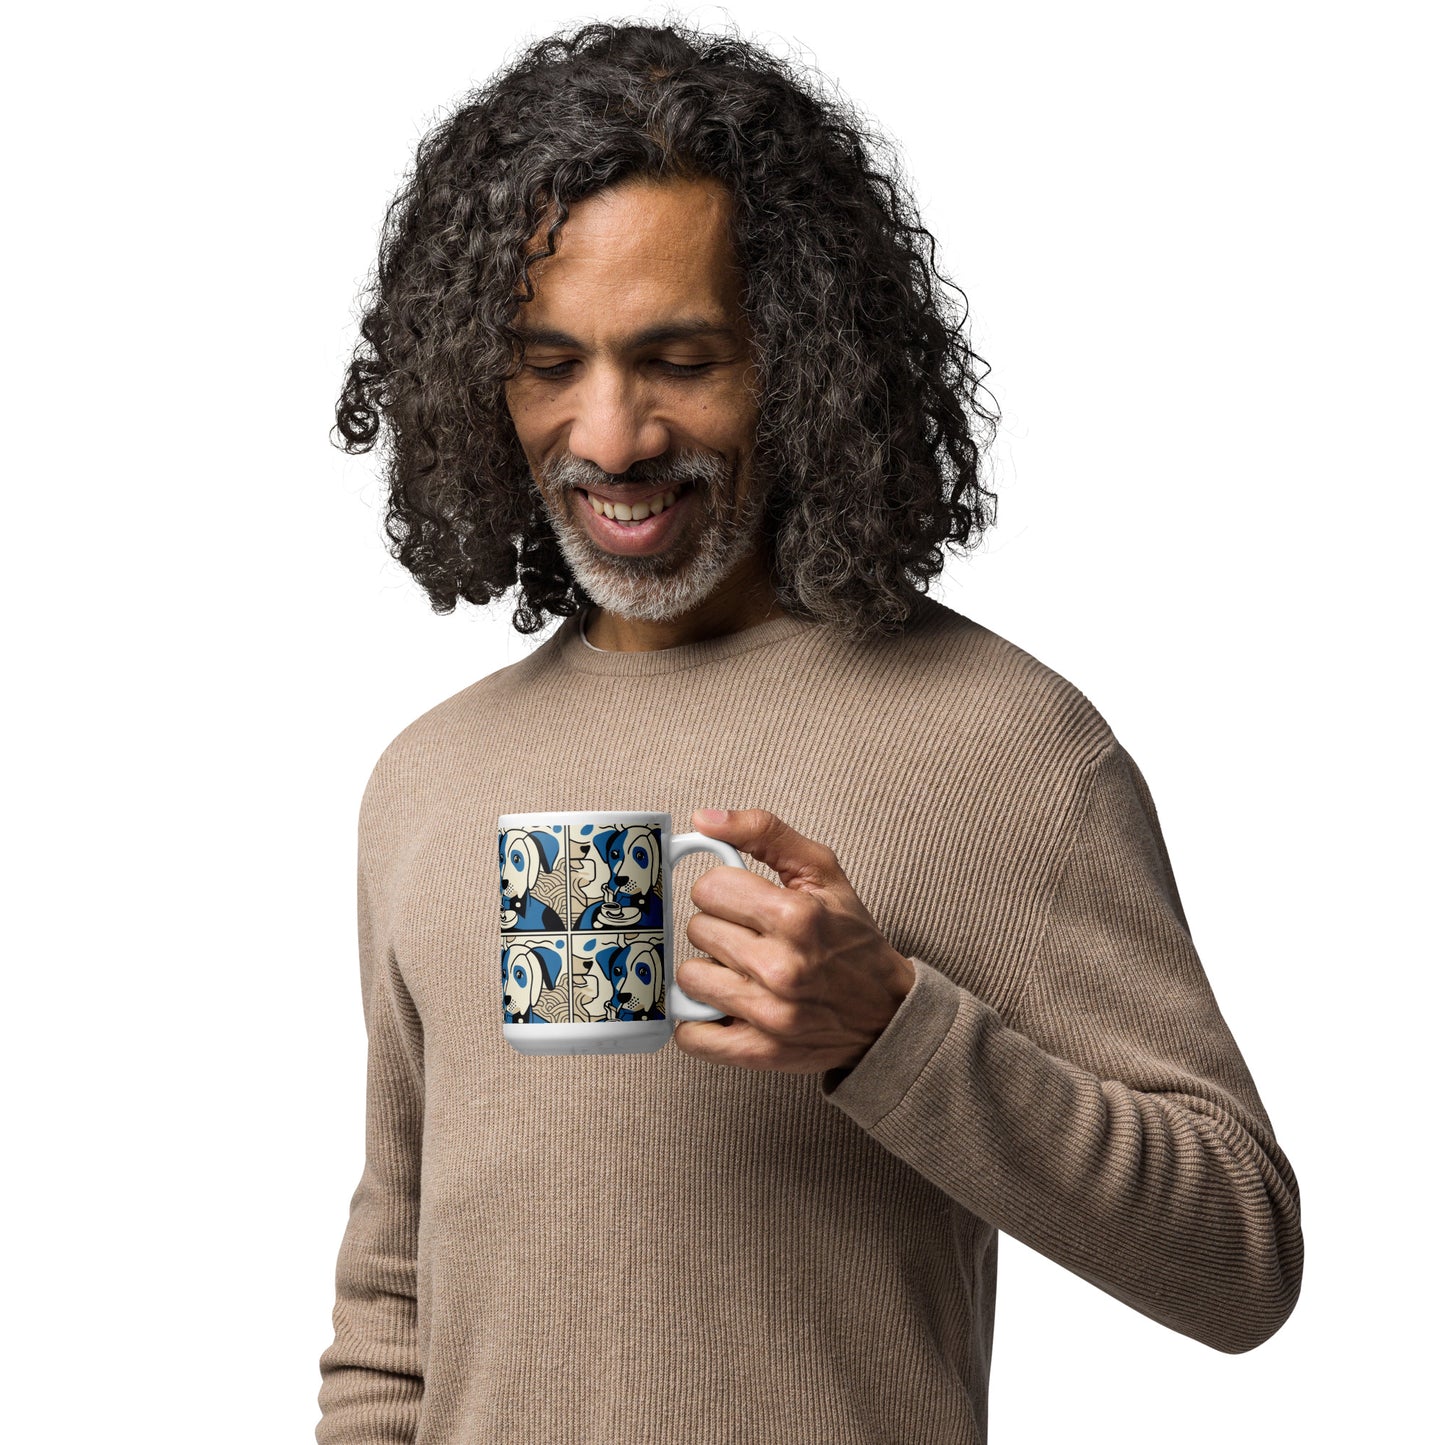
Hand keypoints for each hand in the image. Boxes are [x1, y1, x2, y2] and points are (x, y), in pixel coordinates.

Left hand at [672, 808, 916, 1073]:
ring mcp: (771, 1014)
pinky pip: (691, 1034)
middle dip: (719, 928)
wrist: (886, 1012)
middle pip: (697, 930)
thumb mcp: (822, 870)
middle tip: (750, 937)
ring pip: (689, 978)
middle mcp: (783, 967)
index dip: (724, 890)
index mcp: (797, 916)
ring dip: (709, 972)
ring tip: (741, 971)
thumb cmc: (851, 937)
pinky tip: (722, 1006)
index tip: (744, 901)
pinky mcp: (760, 1052)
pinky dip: (697, 1021)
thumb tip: (703, 819)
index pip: (709, 888)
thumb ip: (764, 832)